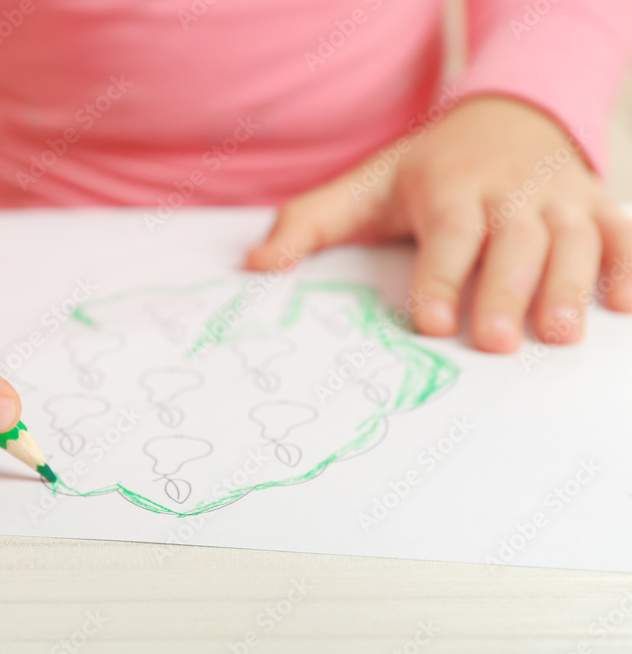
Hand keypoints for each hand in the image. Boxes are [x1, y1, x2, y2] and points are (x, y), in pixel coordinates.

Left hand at [247, 96, 631, 351]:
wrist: (506, 115)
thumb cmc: (427, 168)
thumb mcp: (364, 187)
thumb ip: (308, 225)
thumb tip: (255, 266)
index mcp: (450, 188)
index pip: (447, 234)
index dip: (440, 276)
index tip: (429, 321)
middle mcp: (508, 191)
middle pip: (511, 241)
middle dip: (503, 291)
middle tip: (493, 344)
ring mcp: (558, 196)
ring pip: (571, 238)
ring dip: (568, 285)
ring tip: (558, 336)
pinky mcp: (595, 204)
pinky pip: (621, 232)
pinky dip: (628, 265)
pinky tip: (623, 307)